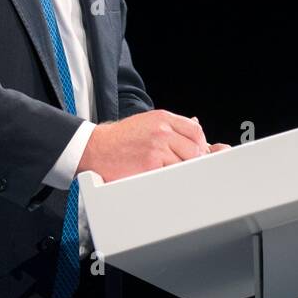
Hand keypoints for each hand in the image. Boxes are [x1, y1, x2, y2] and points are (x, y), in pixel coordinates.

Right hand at [78, 110, 230, 181]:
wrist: (97, 148)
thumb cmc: (121, 138)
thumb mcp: (147, 122)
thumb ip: (172, 126)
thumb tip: (195, 126)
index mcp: (163, 118)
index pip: (195, 130)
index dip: (200, 144)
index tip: (196, 153)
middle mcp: (162, 131)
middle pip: (195, 149)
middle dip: (193, 160)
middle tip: (184, 167)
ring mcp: (157, 148)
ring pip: (185, 164)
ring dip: (181, 171)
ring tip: (170, 173)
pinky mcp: (150, 165)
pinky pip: (172, 175)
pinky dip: (170, 179)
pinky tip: (162, 178)